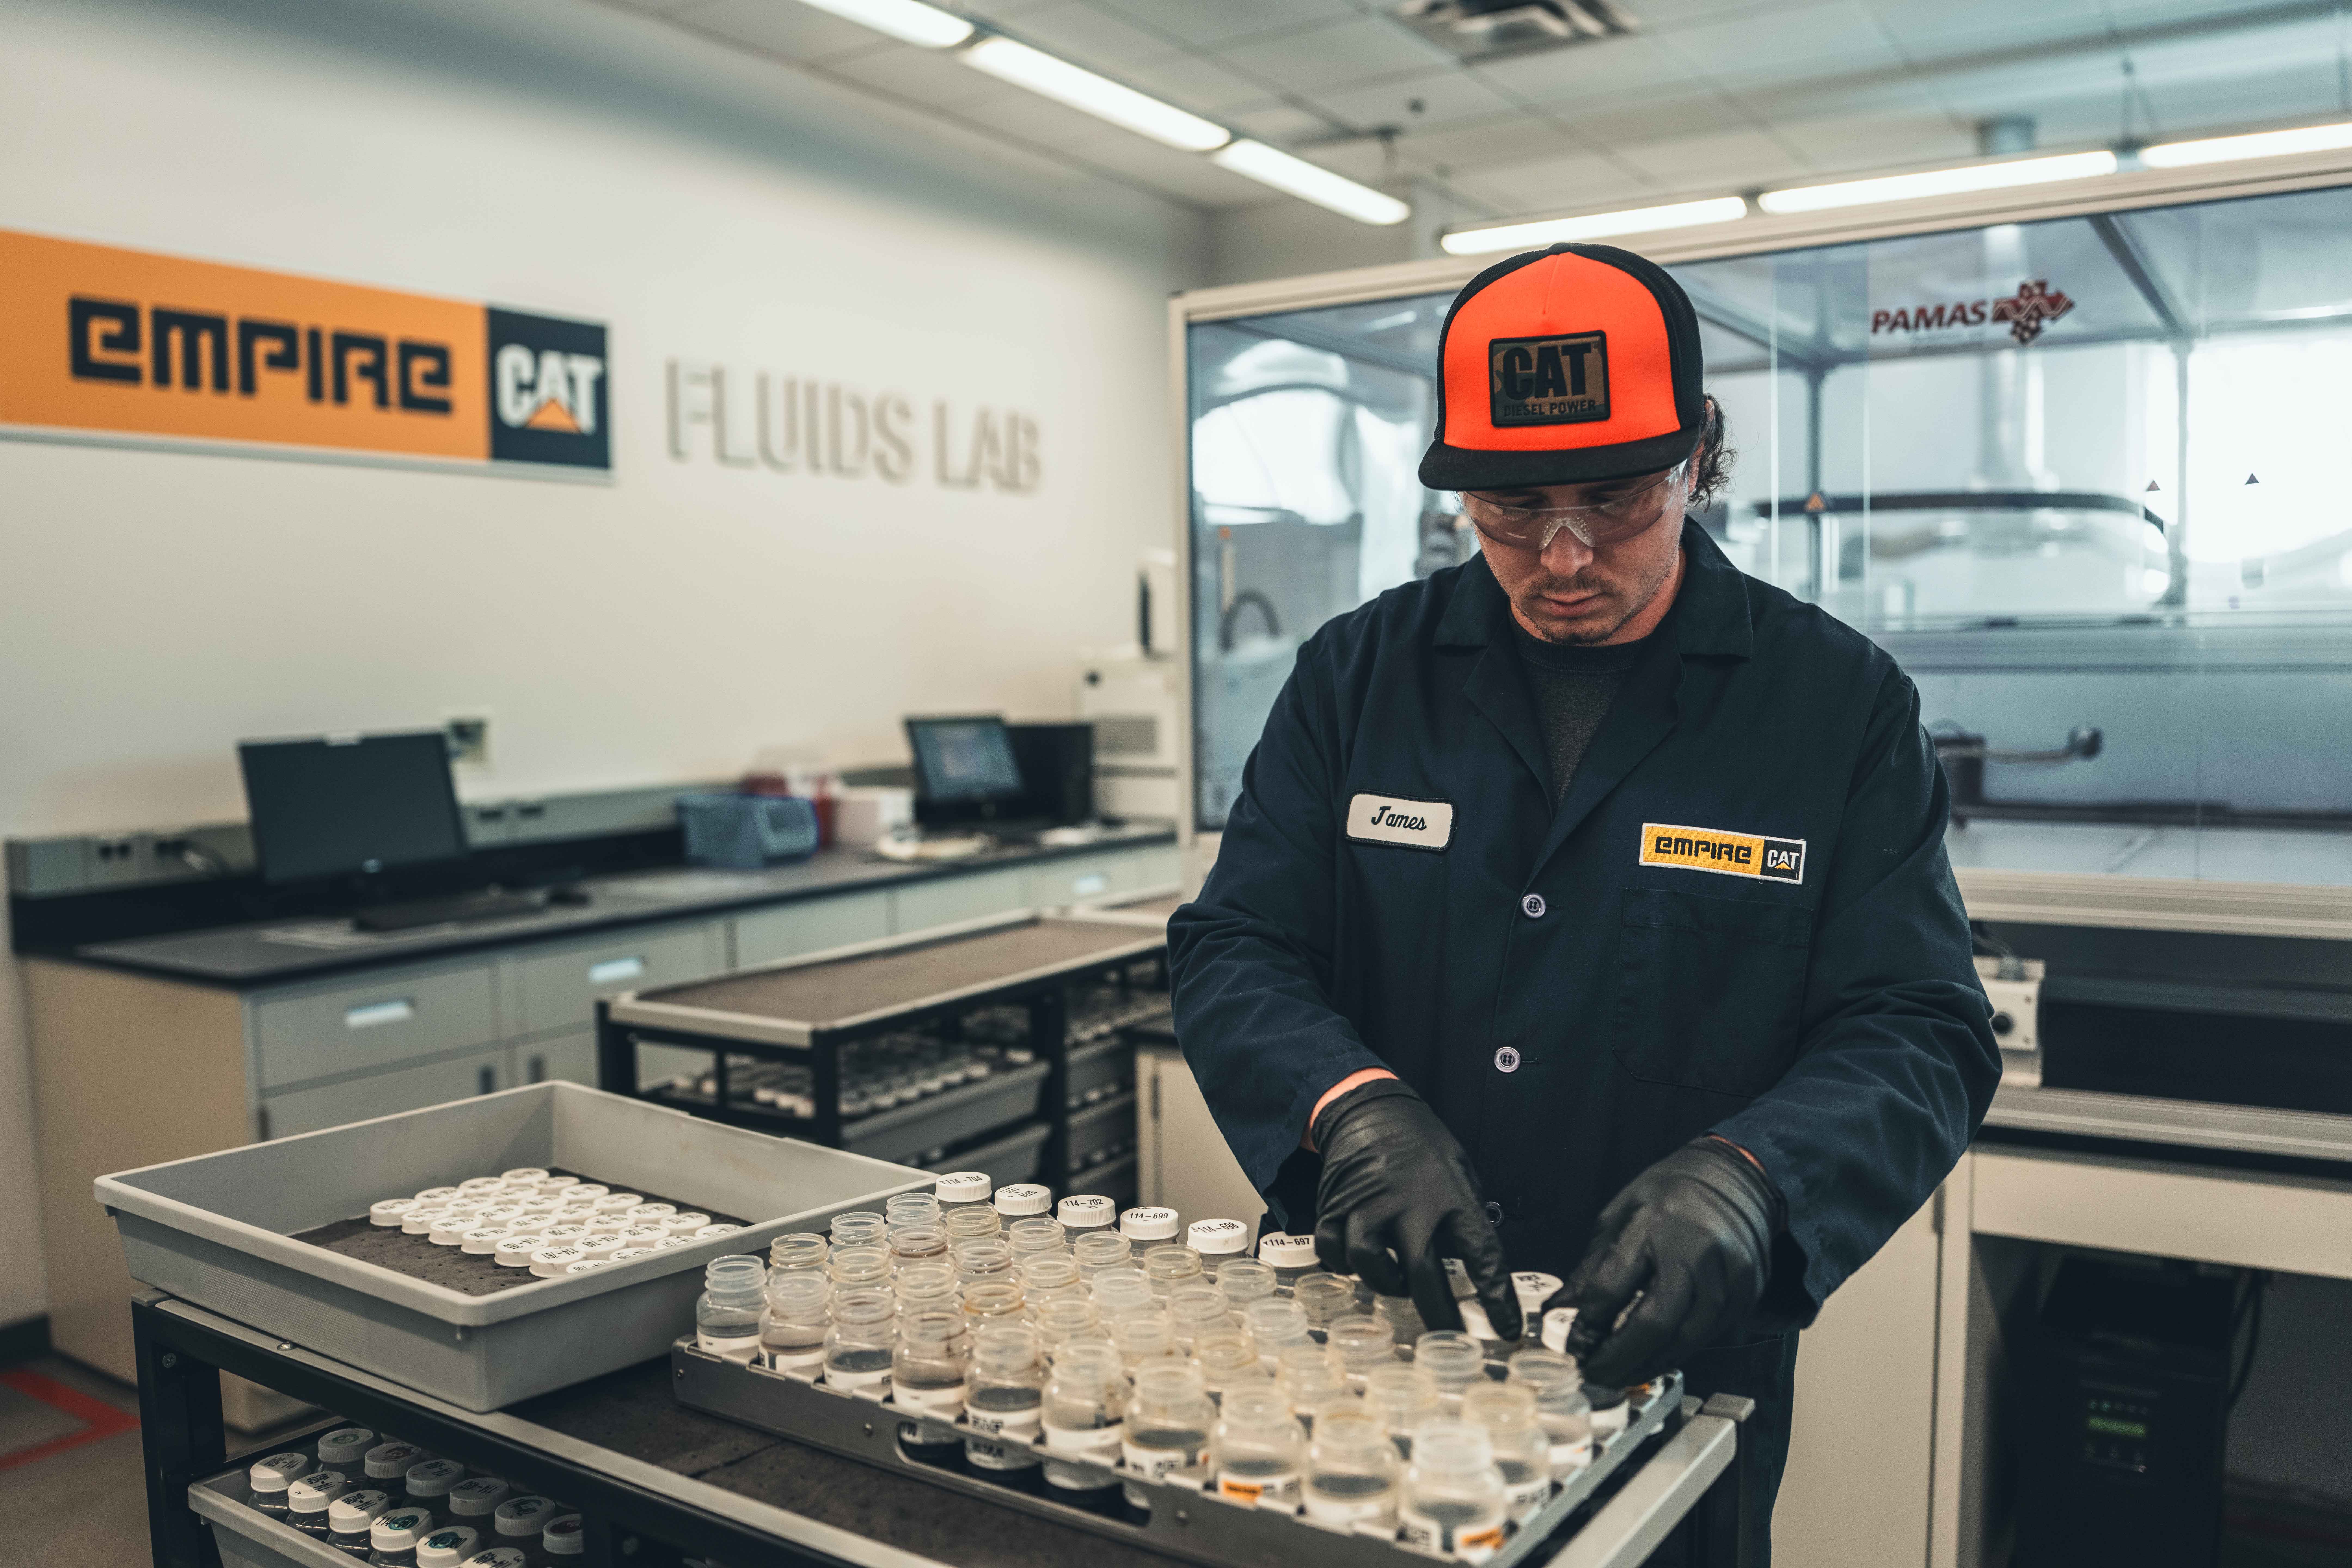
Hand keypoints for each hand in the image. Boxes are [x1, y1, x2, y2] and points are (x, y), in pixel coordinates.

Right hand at [1311, 1078, 1520, 1339]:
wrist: (1367, 1110)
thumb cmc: (1420, 1146)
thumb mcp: (1459, 1171)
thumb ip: (1466, 1216)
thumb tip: (1479, 1267)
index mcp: (1449, 1194)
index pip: (1481, 1253)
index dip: (1497, 1297)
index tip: (1507, 1328)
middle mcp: (1408, 1205)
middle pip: (1422, 1275)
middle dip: (1440, 1316)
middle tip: (1451, 1335)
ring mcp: (1366, 1208)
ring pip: (1372, 1268)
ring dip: (1388, 1284)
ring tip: (1398, 1280)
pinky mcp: (1334, 1209)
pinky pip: (1335, 1255)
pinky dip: (1346, 1264)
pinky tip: (1359, 1258)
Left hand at [1548, 1137, 1780, 1385]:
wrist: (1735, 1176)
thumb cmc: (1671, 1193)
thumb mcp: (1620, 1214)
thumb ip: (1593, 1266)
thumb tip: (1560, 1310)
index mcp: (1653, 1224)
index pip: (1613, 1286)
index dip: (1589, 1322)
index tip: (1574, 1343)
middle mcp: (1694, 1250)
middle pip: (1655, 1322)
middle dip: (1621, 1357)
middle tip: (1596, 1374)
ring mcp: (1728, 1273)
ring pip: (1687, 1337)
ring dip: (1652, 1362)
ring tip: (1624, 1373)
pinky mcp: (1749, 1289)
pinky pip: (1712, 1333)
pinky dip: (1682, 1349)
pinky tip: (1660, 1355)